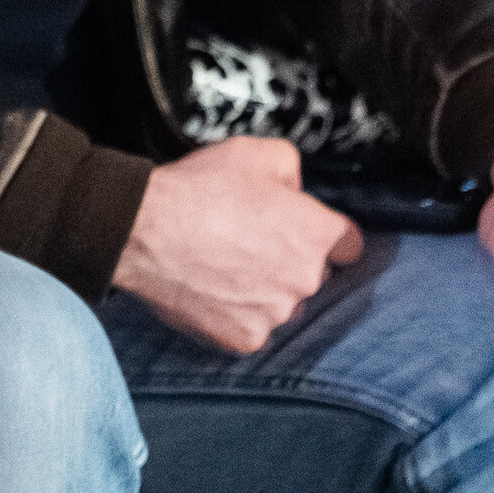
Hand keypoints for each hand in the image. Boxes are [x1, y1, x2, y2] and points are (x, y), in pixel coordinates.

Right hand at [115, 136, 362, 351]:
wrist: (143, 229)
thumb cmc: (198, 190)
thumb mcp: (255, 152)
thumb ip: (292, 171)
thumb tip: (295, 189)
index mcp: (317, 235)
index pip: (350, 244)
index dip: (325, 235)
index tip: (301, 231)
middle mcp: (306, 280)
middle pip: (313, 276)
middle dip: (288, 261)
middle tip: (247, 243)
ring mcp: (275, 314)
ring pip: (280, 305)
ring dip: (262, 291)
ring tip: (221, 266)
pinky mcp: (245, 339)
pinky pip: (249, 328)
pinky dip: (232, 314)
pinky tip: (208, 289)